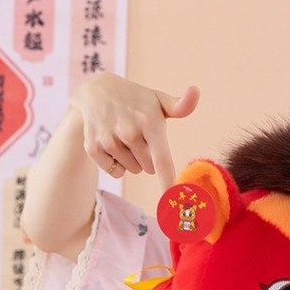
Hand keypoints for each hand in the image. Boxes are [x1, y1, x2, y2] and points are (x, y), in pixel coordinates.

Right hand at [71, 72, 199, 190]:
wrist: (95, 90)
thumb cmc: (135, 100)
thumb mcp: (158, 99)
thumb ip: (181, 105)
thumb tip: (196, 91)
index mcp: (149, 122)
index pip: (162, 161)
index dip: (168, 182)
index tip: (173, 199)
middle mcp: (129, 132)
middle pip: (149, 168)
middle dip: (148, 157)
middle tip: (140, 136)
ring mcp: (109, 140)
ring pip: (132, 170)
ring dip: (132, 159)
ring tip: (124, 136)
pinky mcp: (93, 147)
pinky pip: (115, 172)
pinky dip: (116, 163)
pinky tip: (111, 142)